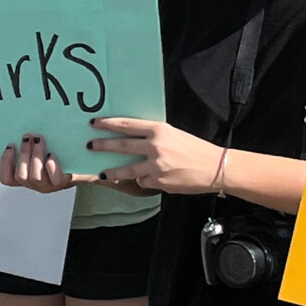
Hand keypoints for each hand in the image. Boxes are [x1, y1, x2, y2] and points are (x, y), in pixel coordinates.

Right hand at [0, 134, 81, 193]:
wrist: (83, 164)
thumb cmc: (59, 154)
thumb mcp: (40, 149)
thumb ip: (27, 145)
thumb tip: (16, 132)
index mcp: (26, 176)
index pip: (7, 179)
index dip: (5, 163)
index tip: (10, 146)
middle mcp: (35, 183)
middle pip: (20, 176)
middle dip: (23, 154)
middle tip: (28, 137)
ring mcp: (48, 185)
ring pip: (35, 176)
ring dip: (36, 155)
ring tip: (40, 139)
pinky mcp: (62, 183)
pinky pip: (53, 178)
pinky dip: (51, 165)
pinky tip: (52, 154)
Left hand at [86, 117, 225, 193]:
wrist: (215, 167)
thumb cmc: (195, 149)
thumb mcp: (173, 134)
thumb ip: (153, 136)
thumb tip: (132, 138)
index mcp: (159, 130)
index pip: (127, 125)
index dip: (108, 124)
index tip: (95, 123)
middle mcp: (156, 146)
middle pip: (121, 146)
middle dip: (103, 145)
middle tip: (90, 145)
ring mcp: (156, 166)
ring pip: (127, 169)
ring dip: (112, 171)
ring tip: (102, 172)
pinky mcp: (159, 182)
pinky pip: (143, 181)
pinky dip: (143, 180)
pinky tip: (149, 178)